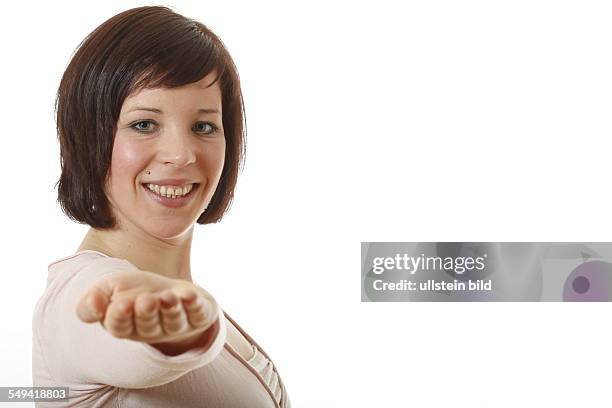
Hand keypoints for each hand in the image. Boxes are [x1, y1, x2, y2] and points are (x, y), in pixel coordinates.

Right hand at [76, 269, 217, 344]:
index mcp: (126, 326)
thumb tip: (93, 305)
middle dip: (147, 313)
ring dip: (171, 310)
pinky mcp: (198, 317)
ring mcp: (176, 326)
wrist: (169, 289)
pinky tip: (189, 295)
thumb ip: (93, 300)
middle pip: (148, 326)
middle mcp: (152, 330)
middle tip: (146, 300)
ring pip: (173, 322)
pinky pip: (197, 315)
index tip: (121, 303)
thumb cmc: (135, 291)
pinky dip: (194, 305)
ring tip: (168, 297)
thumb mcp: (109, 289)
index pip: (120, 327)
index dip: (121, 316)